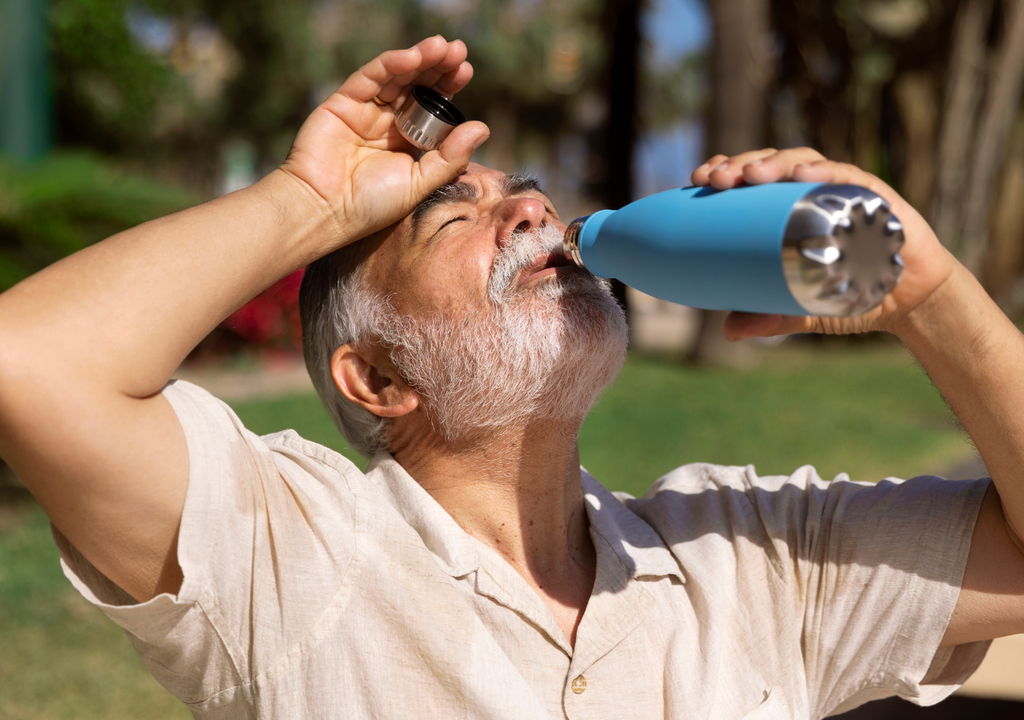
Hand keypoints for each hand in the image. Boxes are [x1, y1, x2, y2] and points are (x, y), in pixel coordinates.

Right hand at [279, 36, 489, 249]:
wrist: (325, 211)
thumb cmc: (372, 205)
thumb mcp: (420, 182)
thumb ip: (450, 157)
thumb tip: (482, 127)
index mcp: (407, 141)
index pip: (432, 106)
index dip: (447, 86)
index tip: (466, 70)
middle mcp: (388, 122)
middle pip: (416, 86)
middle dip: (437, 66)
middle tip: (458, 51)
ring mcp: (365, 111)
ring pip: (396, 77)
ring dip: (419, 59)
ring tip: (441, 47)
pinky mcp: (342, 103)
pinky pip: (369, 78)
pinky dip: (390, 64)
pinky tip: (411, 56)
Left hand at [690, 148, 959, 339]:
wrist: (911, 302)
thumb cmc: (854, 295)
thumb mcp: (803, 309)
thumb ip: (769, 318)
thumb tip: (728, 331)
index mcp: (790, 210)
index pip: (752, 180)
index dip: (725, 170)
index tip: (697, 178)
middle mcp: (813, 193)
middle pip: (770, 164)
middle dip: (739, 164)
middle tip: (715, 179)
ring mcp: (844, 190)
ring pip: (803, 162)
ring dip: (774, 163)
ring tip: (750, 174)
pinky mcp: (875, 196)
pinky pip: (848, 176)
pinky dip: (824, 172)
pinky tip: (802, 175)